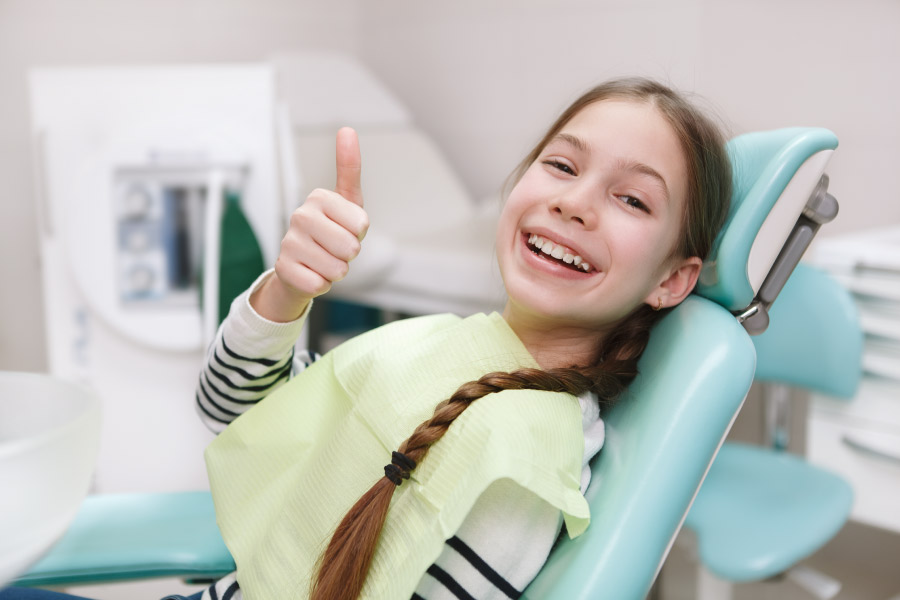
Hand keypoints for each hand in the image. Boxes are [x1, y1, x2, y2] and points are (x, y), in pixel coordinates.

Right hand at [251, 127, 367, 321]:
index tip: (346, 228)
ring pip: (337, 269)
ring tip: (323, 260)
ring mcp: (289, 242)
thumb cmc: (331, 230)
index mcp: (318, 197)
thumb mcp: (347, 201)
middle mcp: (300, 216)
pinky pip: (320, 284)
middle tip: (335, 248)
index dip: (360, 233)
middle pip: (350, 248)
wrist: (302, 265)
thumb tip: (346, 129)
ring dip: (336, 270)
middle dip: (349, 255)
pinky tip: (311, 273)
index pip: (361, 224)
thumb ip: (349, 167)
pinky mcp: (283, 269)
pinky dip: (321, 284)